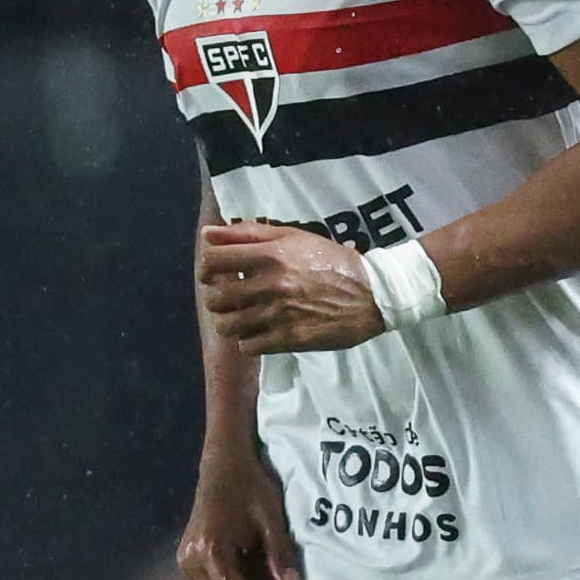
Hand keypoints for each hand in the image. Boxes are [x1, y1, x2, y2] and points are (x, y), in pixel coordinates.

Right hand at [177, 446, 306, 579]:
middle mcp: (190, 562)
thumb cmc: (249, 485)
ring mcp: (185, 562)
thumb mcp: (271, 519)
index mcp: (208, 551)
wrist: (223, 463)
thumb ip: (280, 555)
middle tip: (278, 574)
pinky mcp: (187, 560)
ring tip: (263, 563)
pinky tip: (248, 560)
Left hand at [197, 222, 383, 354]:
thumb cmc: (330, 261)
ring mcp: (279, 314)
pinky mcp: (288, 339)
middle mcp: (271, 284)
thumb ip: (249, 234)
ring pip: (227, 326)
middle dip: (217, 298)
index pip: (214, 261)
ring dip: (230, 322)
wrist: (372, 294)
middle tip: (231, 297)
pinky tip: (261, 331)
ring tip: (243, 317)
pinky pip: (248, 346)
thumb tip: (208, 234)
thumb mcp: (294, 237)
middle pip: (215, 298)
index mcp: (271, 255)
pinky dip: (249, 340)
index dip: (207, 268)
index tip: (214, 273)